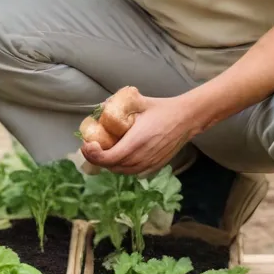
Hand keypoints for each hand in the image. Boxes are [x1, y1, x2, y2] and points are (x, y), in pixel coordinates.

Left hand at [81, 93, 200, 174]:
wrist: (186, 119)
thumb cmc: (162, 109)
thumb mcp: (138, 101)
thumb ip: (117, 104)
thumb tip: (99, 107)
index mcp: (136, 141)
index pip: (108, 157)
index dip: (93, 155)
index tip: (86, 145)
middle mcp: (142, 156)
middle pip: (112, 166)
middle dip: (98, 158)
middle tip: (92, 146)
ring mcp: (149, 164)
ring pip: (122, 171)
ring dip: (110, 163)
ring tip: (104, 150)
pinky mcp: (155, 166)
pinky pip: (133, 172)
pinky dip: (123, 166)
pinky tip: (121, 155)